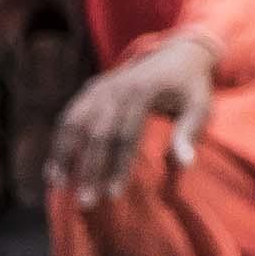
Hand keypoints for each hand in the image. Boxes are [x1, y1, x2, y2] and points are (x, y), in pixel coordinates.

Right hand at [50, 35, 217, 200]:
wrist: (179, 53)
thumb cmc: (191, 87)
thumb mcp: (199, 107)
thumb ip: (188, 133)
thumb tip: (185, 164)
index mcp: (142, 92)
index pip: (125, 136)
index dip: (118, 167)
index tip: (113, 196)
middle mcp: (116, 87)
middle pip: (97, 133)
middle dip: (89, 170)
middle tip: (85, 202)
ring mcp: (101, 87)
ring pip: (76, 123)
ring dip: (65, 154)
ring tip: (58, 185)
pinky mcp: (92, 88)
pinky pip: (70, 114)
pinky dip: (60, 139)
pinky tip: (54, 164)